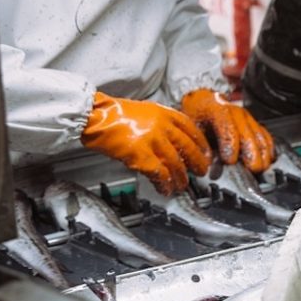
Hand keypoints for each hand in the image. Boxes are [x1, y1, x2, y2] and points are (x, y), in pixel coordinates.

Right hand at [81, 92, 210, 194]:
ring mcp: (152, 140)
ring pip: (175, 163)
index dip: (201, 144)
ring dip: (181, 178)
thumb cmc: (115, 115)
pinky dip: (164, 183)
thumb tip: (175, 141)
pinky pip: (159, 173)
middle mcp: (162, 125)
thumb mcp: (146, 111)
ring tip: (182, 186)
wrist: (94, 115)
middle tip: (202, 172)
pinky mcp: (140, 154)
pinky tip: (166, 189)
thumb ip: (162, 123)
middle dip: (197, 162)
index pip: (191, 129)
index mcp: (164, 113)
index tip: (206, 153)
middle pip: (188, 147)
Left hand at [181, 89, 273, 171]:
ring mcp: (247, 117)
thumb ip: (200, 144)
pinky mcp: (254, 123)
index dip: (229, 145)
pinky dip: (268, 149)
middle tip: (252, 168)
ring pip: (259, 135)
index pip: (226, 126)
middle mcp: (235, 111)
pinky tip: (268, 161)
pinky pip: (265, 136)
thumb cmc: (197, 115)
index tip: (230, 161)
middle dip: (251, 152)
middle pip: (247, 132)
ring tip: (261, 168)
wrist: (204, 101)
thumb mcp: (192, 127)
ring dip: (262, 153)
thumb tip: (207, 163)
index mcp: (216, 109)